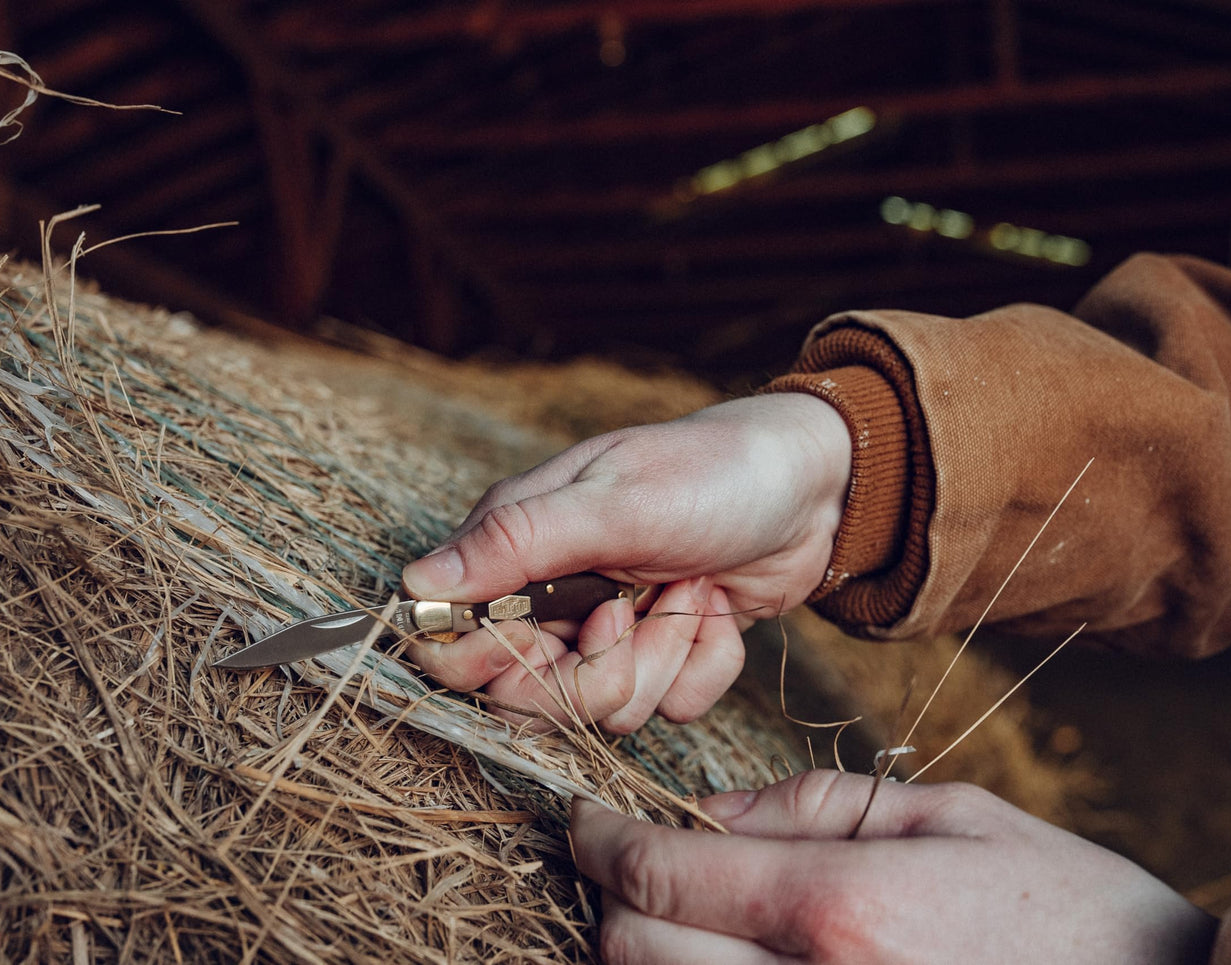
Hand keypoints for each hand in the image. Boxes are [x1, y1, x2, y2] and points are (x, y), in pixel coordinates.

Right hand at [399, 394, 851, 732]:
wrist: (814, 487)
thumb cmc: (711, 472)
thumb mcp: (614, 500)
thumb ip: (517, 543)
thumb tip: (416, 581)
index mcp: (520, 548)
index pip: (457, 642)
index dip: (490, 662)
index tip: (543, 639)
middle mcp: (556, 596)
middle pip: (529, 698)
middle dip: (595, 670)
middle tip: (632, 612)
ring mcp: (610, 631)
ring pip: (603, 711)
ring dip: (661, 657)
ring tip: (690, 591)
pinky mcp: (664, 655)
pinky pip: (668, 705)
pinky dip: (704, 663)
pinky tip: (717, 609)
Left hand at [571, 770, 1217, 963]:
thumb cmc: (1067, 912)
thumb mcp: (953, 819)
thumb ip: (818, 806)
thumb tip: (714, 811)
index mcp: (841, 909)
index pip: (661, 874)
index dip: (602, 838)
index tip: (588, 819)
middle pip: (635, 949)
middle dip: (615, 897)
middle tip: (632, 862)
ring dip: (642, 956)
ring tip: (671, 915)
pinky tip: (720, 960)